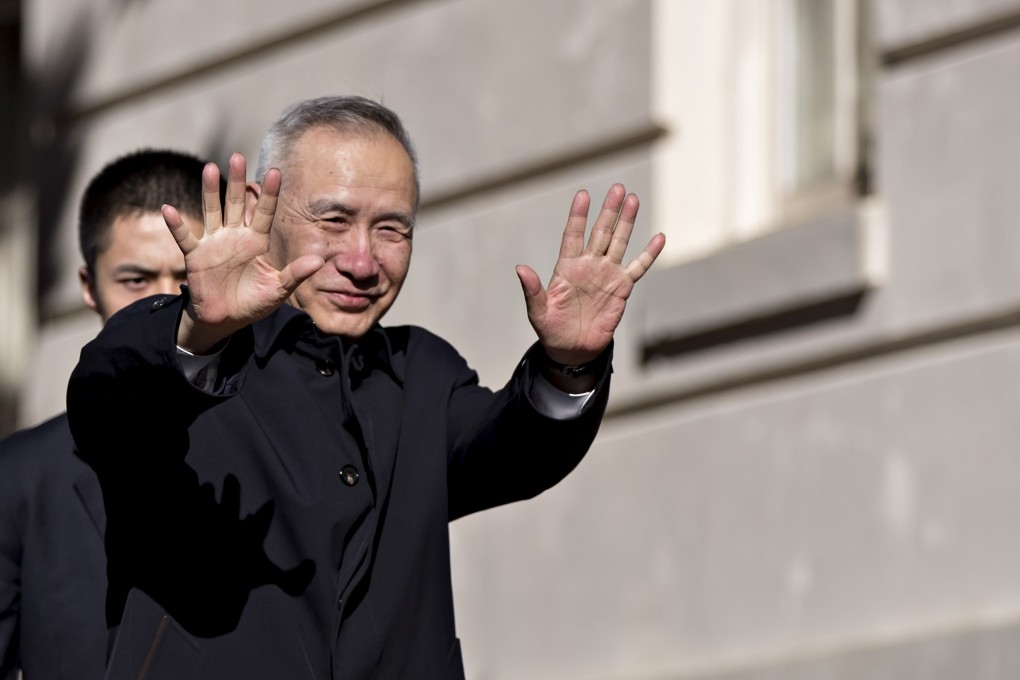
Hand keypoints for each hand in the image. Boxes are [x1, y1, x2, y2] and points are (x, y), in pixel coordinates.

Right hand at [163, 153, 323, 352]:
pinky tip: (169, 210)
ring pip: (212, 212)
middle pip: (237, 203)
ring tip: (210, 168)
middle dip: (238, 181)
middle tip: (237, 156)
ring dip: (210, 192)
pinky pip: (185, 238)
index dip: (270, 194)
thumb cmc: (254, 302)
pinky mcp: (196, 256)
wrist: (226, 319)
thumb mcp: (279, 289)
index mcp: (257, 241)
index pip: (265, 212)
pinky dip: (177, 225)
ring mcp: (214, 243)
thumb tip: (318, 260)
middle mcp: (235, 236)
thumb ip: (296, 273)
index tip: (275, 172)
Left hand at [516, 184, 664, 367]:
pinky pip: (638, 268)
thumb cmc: (552, 329)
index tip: (583, 195)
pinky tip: (659, 238)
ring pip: (619, 242)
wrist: (573, 350)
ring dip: (626, 222)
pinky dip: (649, 254)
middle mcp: (588, 265)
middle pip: (600, 232)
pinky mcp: (622, 288)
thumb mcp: (538, 312)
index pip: (573, 235)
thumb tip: (520, 268)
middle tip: (617, 188)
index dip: (578, 216)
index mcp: (567, 267)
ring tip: (633, 199)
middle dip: (609, 211)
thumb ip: (533, 290)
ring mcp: (606, 275)